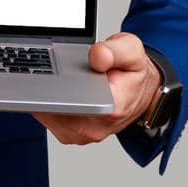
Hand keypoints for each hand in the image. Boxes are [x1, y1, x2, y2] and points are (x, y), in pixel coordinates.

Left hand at [32, 32, 160, 144]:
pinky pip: (48, 119)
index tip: (53, 73)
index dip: (58, 86)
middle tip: (55, 70)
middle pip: (54, 109)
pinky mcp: (71, 135)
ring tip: (61, 79)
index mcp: (111, 108)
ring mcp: (82, 134)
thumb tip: (98, 56)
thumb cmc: (134, 74)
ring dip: (47, 96)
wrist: (141, 92)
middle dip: (50, 88)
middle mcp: (96, 127)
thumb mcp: (132, 51)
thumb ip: (115, 51)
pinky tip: (57, 90)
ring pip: (48, 115)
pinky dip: (47, 104)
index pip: (72, 102)